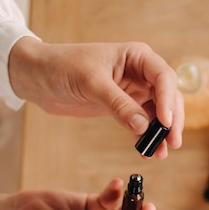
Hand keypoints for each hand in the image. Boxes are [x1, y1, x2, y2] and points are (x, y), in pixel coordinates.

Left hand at [8, 38, 183, 158]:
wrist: (37, 77)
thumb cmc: (62, 66)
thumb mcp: (92, 83)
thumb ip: (119, 104)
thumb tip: (143, 126)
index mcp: (137, 56)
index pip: (163, 77)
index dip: (168, 100)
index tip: (165, 123)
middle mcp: (140, 72)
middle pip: (168, 96)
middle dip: (171, 120)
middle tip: (172, 142)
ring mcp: (133, 91)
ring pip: (158, 112)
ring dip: (161, 132)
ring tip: (161, 153)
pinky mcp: (124, 107)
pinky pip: (142, 123)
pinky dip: (146, 137)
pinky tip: (147, 150)